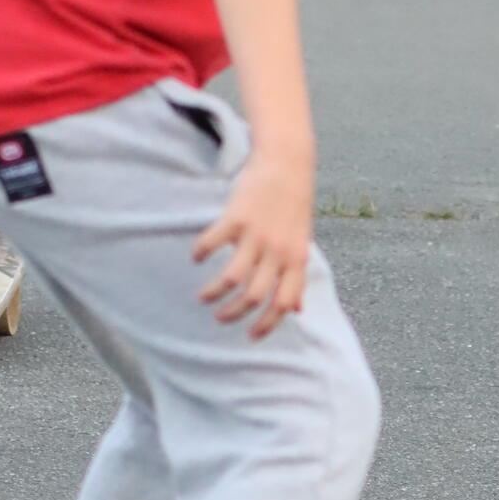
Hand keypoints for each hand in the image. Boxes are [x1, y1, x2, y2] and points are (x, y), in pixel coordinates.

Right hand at [192, 148, 312, 337]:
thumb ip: (297, 276)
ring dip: (214, 292)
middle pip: (255, 296)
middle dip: (234, 313)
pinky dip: (202, 253)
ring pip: (233, 277)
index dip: (267, 324)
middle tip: (220, 319)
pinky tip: (196, 256)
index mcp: (296, 259)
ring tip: (203, 297)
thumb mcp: (302, 242)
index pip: (283, 303)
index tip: (250, 336)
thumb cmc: (294, 205)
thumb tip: (297, 309)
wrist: (287, 163)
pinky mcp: (237, 217)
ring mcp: (258, 235)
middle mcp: (278, 251)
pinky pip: (214, 243)